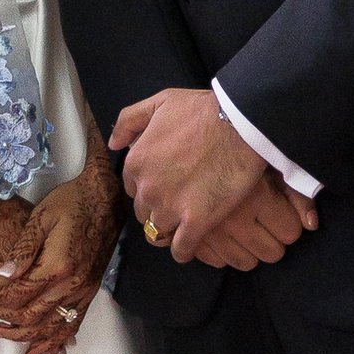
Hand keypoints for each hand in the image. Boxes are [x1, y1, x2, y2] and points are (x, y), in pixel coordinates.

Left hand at [0, 153, 121, 353]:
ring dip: (30, 340)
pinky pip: (73, 325)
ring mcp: (83, 291)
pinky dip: (57, 341)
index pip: (20, 295)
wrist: (106, 199)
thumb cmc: (71, 203)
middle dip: (9, 324)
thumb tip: (2, 275)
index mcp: (56, 266)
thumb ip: (22, 250)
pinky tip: (46, 352)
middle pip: (34, 317)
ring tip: (11, 344)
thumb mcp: (41, 218)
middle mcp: (71, 285)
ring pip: (53, 327)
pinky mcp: (90, 292)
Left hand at [110, 87, 316, 270]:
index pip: (132, 187)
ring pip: (159, 232)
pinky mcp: (196, 223)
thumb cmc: (202, 110)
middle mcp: (147, 189)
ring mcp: (170, 208)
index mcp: (136, 162)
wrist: (240, 124)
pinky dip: (184, 250)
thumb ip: (129, 120)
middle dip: (157, 208)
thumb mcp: (160, 102)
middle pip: (144, 212)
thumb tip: (113, 143)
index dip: (148, 186)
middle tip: (177, 202)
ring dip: (169, 230)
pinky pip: (182, 249)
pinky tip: (190, 245)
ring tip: (183, 225)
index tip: (164, 184)